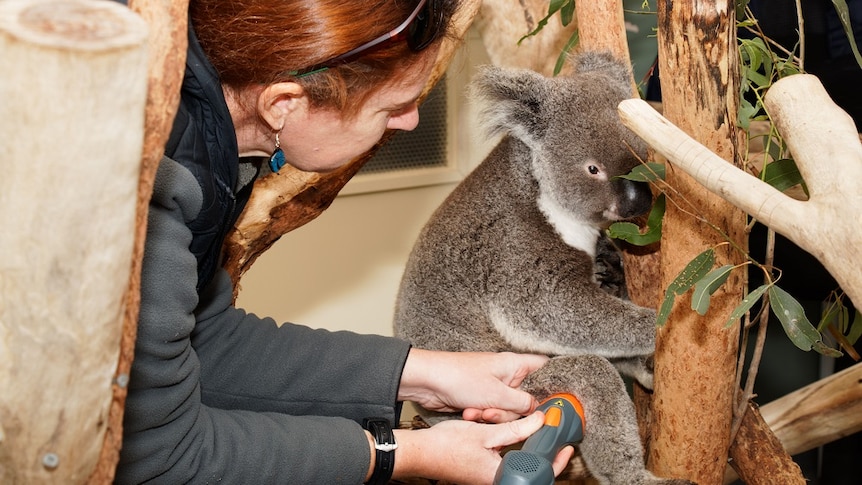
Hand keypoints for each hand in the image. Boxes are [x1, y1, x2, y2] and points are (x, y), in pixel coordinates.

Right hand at [391, 411, 574, 483]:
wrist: (420, 452)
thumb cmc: (447, 446)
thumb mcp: (486, 432)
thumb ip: (516, 428)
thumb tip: (540, 421)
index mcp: (501, 477)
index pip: (539, 474)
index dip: (556, 461)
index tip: (566, 446)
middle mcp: (496, 480)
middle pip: (530, 468)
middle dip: (539, 448)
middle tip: (550, 431)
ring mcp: (488, 477)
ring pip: (517, 462)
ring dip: (522, 444)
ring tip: (530, 427)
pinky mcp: (481, 471)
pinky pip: (504, 460)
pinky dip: (508, 446)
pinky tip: (507, 431)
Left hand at [398, 349, 548, 420]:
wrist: (428, 382)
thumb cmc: (460, 378)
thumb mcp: (498, 394)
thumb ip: (524, 403)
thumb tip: (539, 410)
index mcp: (516, 364)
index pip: (546, 368)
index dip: (554, 384)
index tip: (554, 402)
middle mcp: (508, 374)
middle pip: (528, 398)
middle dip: (512, 411)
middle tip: (496, 410)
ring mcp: (495, 387)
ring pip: (509, 409)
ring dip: (494, 415)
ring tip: (478, 410)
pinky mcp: (482, 398)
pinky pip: (492, 412)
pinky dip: (481, 415)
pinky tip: (468, 412)